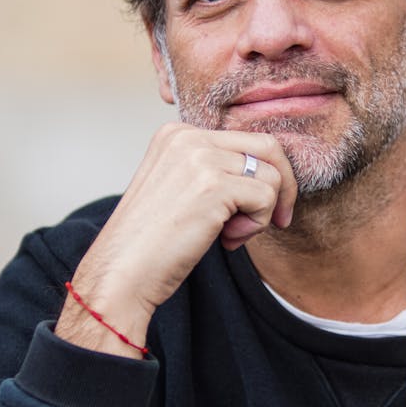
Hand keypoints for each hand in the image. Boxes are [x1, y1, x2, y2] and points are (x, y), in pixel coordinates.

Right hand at [55, 123, 296, 355]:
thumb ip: (215, 170)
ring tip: (232, 235)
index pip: (247, 138)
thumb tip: (270, 169)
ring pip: (271, 175)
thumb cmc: (154, 242)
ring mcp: (199, 158)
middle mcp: (187, 136)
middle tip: (276, 220)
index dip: (263, 175)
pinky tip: (227, 240)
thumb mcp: (182, 188)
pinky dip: (257, 224)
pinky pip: (266, 197)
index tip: (256, 209)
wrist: (123, 273)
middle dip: (282, 187)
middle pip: (268, 147)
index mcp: (177, 133)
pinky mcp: (213, 185)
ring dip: (263, 213)